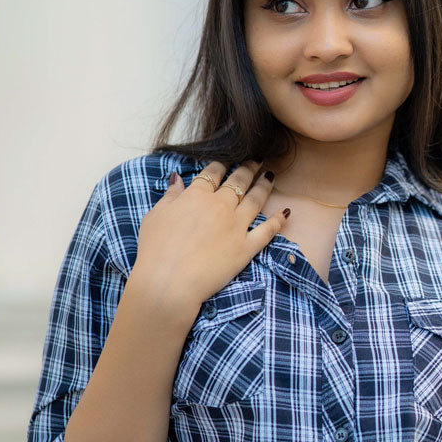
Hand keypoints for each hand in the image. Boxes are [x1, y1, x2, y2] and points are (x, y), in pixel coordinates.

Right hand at [130, 160, 290, 317]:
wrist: (168, 282)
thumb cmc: (155, 250)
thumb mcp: (155, 216)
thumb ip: (170, 196)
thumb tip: (177, 178)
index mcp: (197, 196)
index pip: (213, 173)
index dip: (222, 164)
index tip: (229, 159)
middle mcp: (220, 206)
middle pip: (238, 181)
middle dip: (249, 168)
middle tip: (257, 160)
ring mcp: (236, 226)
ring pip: (255, 200)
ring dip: (264, 186)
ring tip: (271, 176)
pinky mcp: (246, 248)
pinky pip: (268, 231)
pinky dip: (278, 221)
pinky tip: (286, 212)